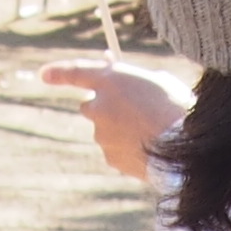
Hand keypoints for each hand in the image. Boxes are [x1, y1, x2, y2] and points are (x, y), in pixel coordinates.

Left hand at [40, 57, 186, 185]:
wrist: (187, 146)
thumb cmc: (178, 107)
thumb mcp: (158, 81)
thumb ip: (133, 80)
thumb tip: (121, 82)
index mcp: (111, 80)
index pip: (75, 72)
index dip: (58, 72)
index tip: (43, 74)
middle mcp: (99, 106)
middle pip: (91, 106)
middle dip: (105, 107)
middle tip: (130, 108)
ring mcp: (102, 135)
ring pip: (107, 131)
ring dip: (122, 130)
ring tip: (152, 131)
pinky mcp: (110, 157)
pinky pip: (117, 150)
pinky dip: (129, 149)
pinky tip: (151, 147)